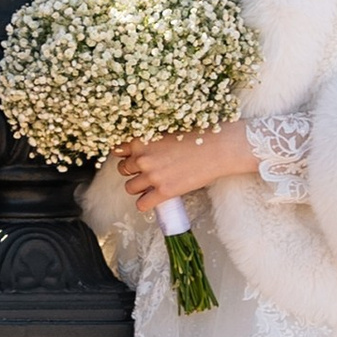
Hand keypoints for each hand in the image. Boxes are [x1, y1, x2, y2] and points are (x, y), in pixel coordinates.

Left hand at [113, 122, 251, 211]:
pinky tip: (153, 199)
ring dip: (138, 187)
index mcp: (142, 140)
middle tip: (146, 171)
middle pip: (122, 170)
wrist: (217, 148)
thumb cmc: (196, 136)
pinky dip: (145, 203)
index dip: (126, 155)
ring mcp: (152, 176)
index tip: (133, 158)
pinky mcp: (163, 192)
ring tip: (151, 185)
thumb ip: (151, 140)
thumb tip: (140, 149)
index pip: (118, 150)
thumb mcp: (167, 131)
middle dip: (133, 171)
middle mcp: (142, 158)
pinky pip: (142, 205)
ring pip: (129, 188)